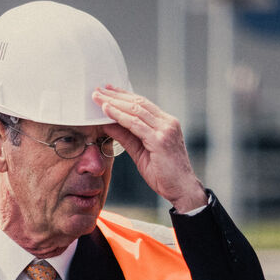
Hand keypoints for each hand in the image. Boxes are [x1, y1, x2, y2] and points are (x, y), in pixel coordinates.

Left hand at [93, 85, 208, 213]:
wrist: (182, 190)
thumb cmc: (164, 174)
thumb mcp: (140, 152)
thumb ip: (126, 137)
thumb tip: (108, 124)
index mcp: (165, 123)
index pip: (142, 103)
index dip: (124, 96)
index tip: (108, 90)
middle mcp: (167, 122)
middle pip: (138, 102)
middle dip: (116, 95)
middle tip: (97, 90)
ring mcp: (165, 130)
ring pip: (136, 110)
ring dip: (114, 103)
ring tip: (97, 98)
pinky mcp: (160, 140)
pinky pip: (135, 124)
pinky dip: (119, 116)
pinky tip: (107, 111)